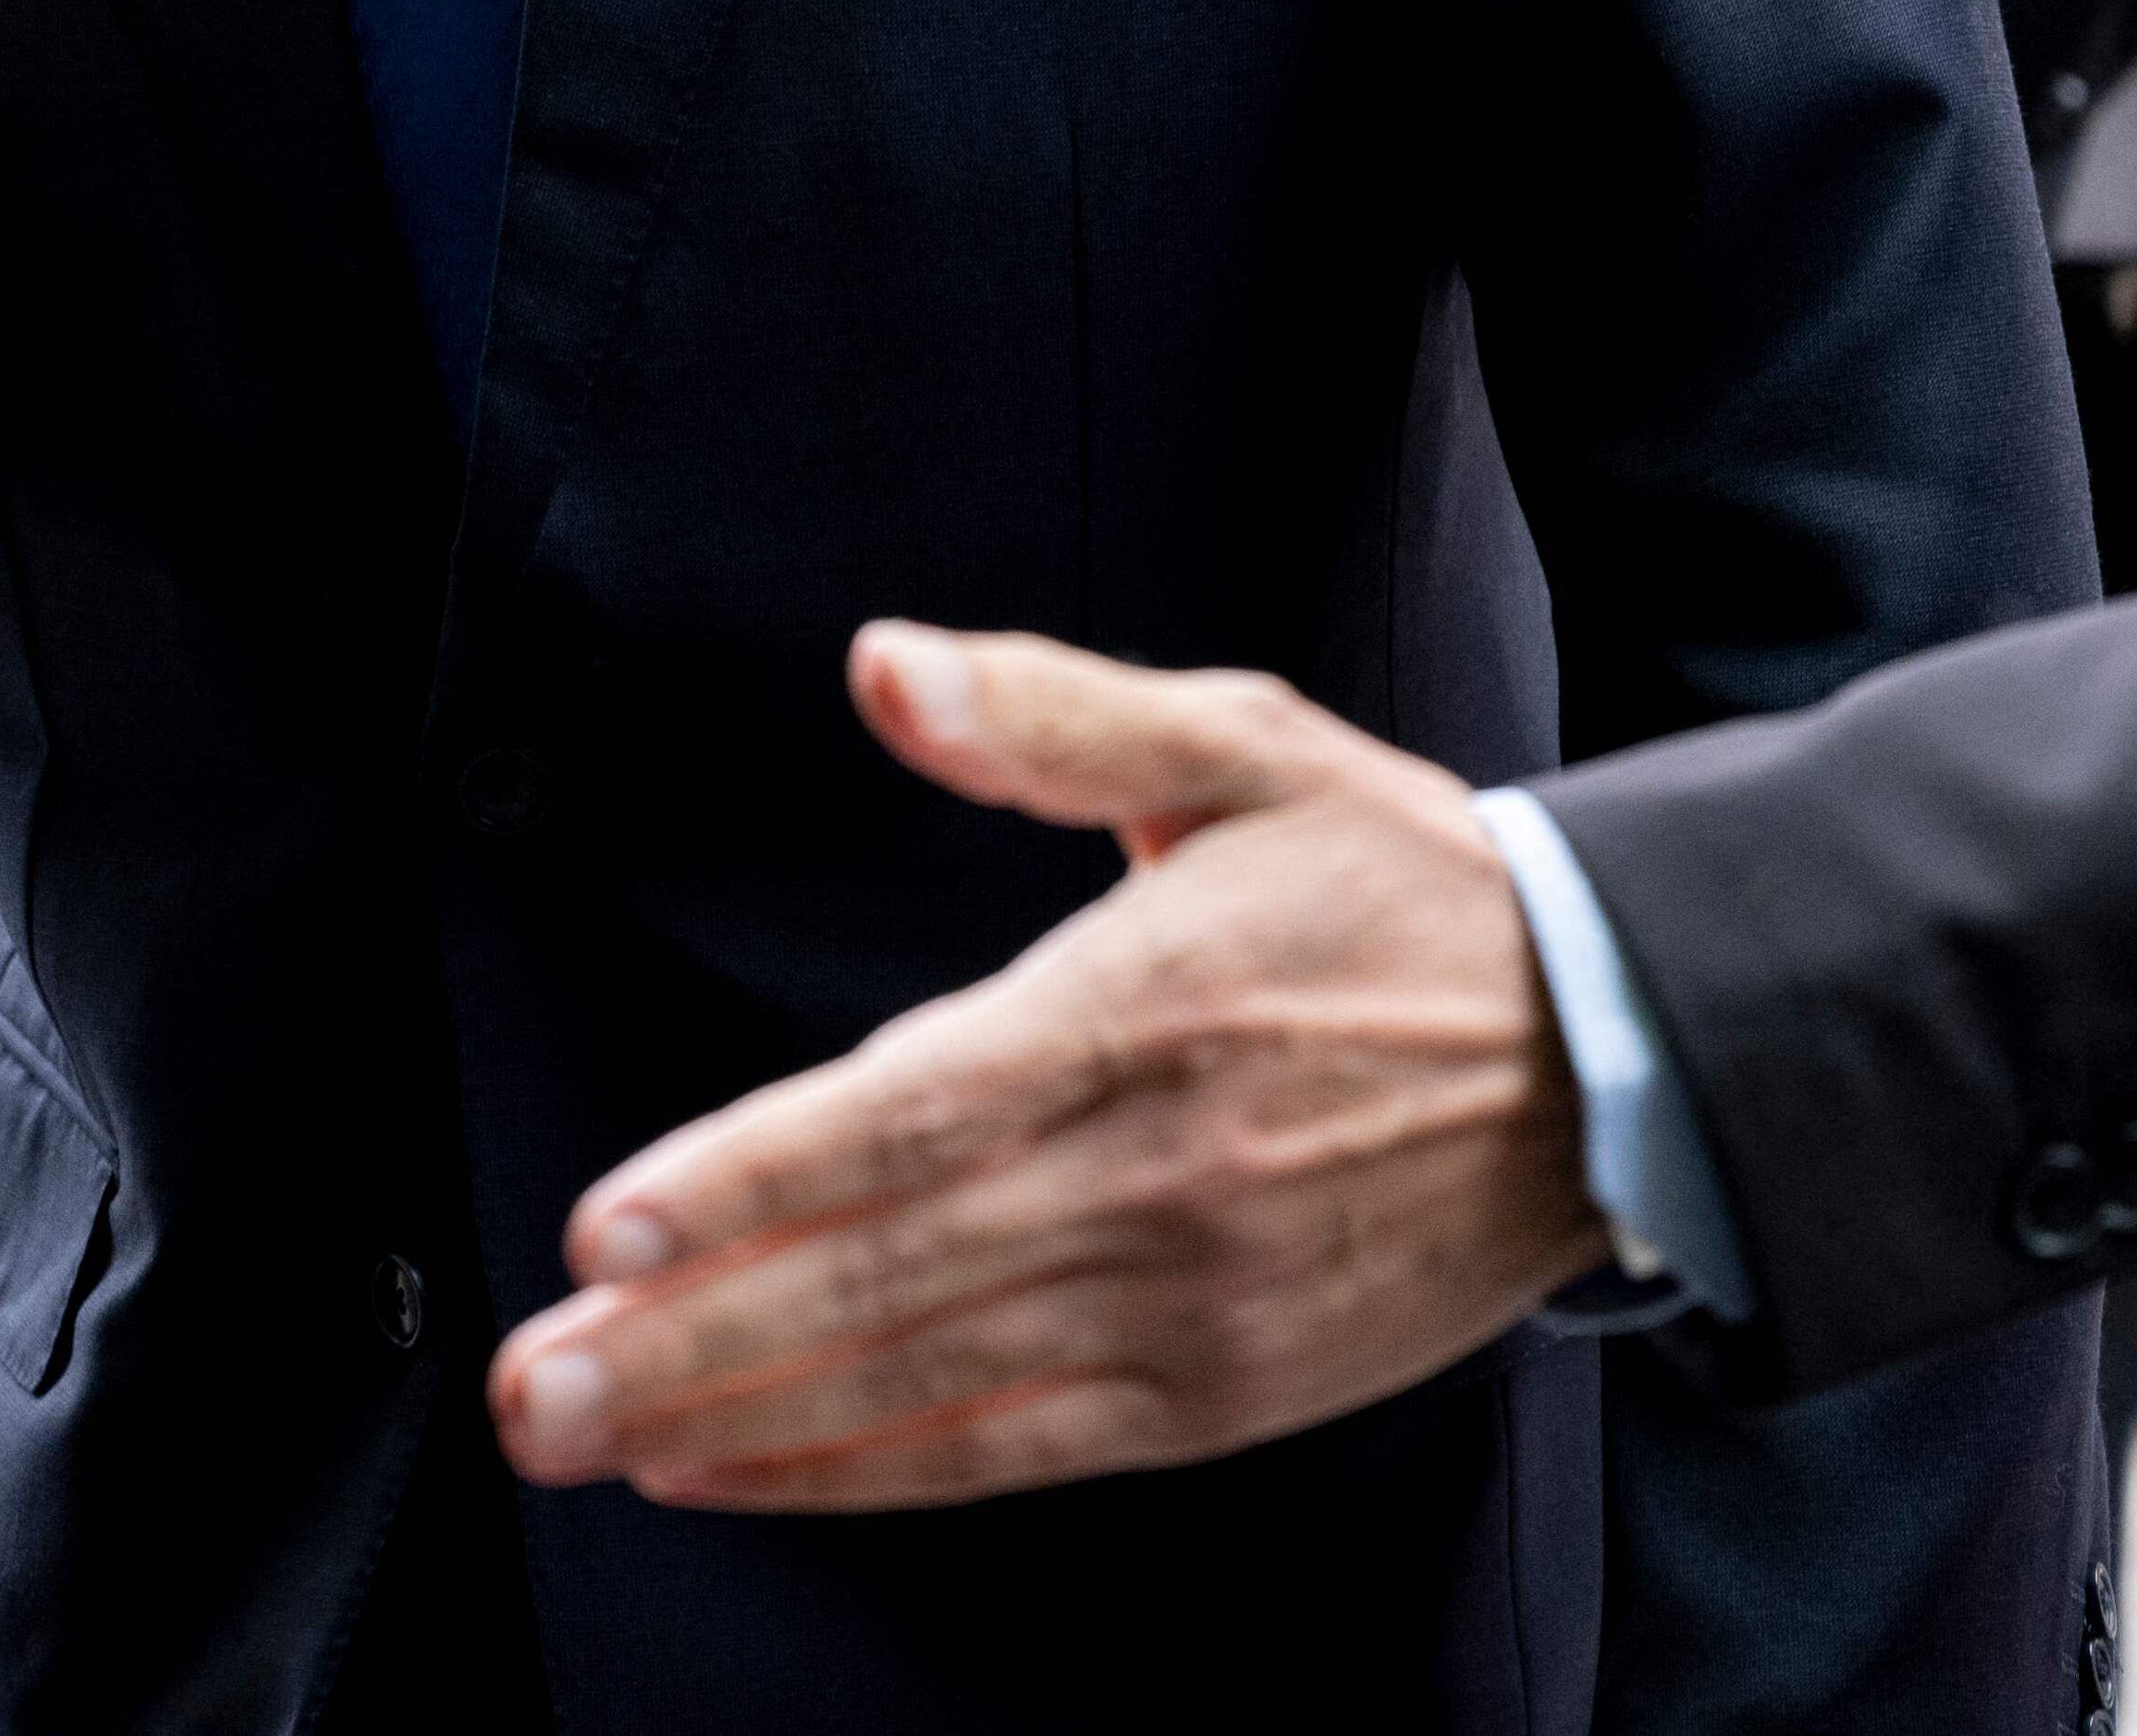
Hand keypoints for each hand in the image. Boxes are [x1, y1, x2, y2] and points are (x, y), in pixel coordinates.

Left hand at [486, 622, 1606, 1511]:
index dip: (756, 1176)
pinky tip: (739, 1473)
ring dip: (742, 1417)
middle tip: (533, 1383)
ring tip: (590, 1436)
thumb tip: (889, 663)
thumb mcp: (1243, 746)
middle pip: (886, 1271)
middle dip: (691, 1334)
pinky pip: (1009, 1449)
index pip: (911, 1112)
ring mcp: (1185, 1301)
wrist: (1604, 1060)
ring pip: (925, 1378)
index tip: (610, 1222)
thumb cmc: (1400, 891)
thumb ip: (1051, 714)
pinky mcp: (1214, 1390)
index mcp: (1140, 1011)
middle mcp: (1154, 1174)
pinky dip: (865, 1470)